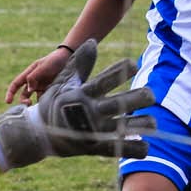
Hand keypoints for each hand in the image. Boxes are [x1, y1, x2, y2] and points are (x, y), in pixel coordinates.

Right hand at [0, 40, 155, 167]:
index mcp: (81, 95)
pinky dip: (135, 148)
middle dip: (139, 98)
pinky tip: (145, 144)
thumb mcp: (62, 83)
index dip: (120, 72)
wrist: (37, 136)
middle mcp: (89, 113)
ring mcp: (93, 132)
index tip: (134, 63)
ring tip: (153, 122)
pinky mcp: (95, 148)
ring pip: (124, 128)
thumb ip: (80, 64)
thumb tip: (93, 41)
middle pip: (120, 104)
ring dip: (142, 124)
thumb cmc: (53, 104)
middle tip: (151, 95)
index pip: (104, 81)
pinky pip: (119, 150)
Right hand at [5, 48, 72, 104]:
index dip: (10, 93)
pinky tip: (47, 104)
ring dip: (35, 103)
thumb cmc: (54, 60)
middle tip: (29, 104)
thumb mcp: (43, 67)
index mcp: (29, 74)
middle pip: (24, 94)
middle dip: (23, 100)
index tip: (8, 102)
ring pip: (34, 98)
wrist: (68, 59)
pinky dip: (44, 103)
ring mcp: (42, 86)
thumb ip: (34, 77)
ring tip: (39, 106)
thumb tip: (28, 90)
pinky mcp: (50, 89)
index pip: (16, 84)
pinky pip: (44, 98)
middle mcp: (34, 81)